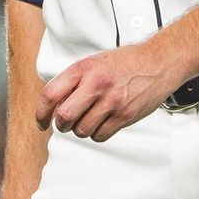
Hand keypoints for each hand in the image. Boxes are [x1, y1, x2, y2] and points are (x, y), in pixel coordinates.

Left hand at [39, 42, 183, 141]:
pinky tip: (102, 122)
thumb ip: (73, 81)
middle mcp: (96, 84)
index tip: (42, 121)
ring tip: (89, 119)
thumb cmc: (125, 62)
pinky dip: (97, 133)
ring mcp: (111, 101)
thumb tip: (53, 105)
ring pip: (82, 130)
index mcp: (84, 69)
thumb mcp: (93, 62)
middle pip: (64, 117)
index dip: (41, 113)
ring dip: (81, 129)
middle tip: (66, 123)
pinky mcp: (124, 115)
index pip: (50, 95)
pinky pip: (100, 135)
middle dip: (61, 125)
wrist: (157, 62)